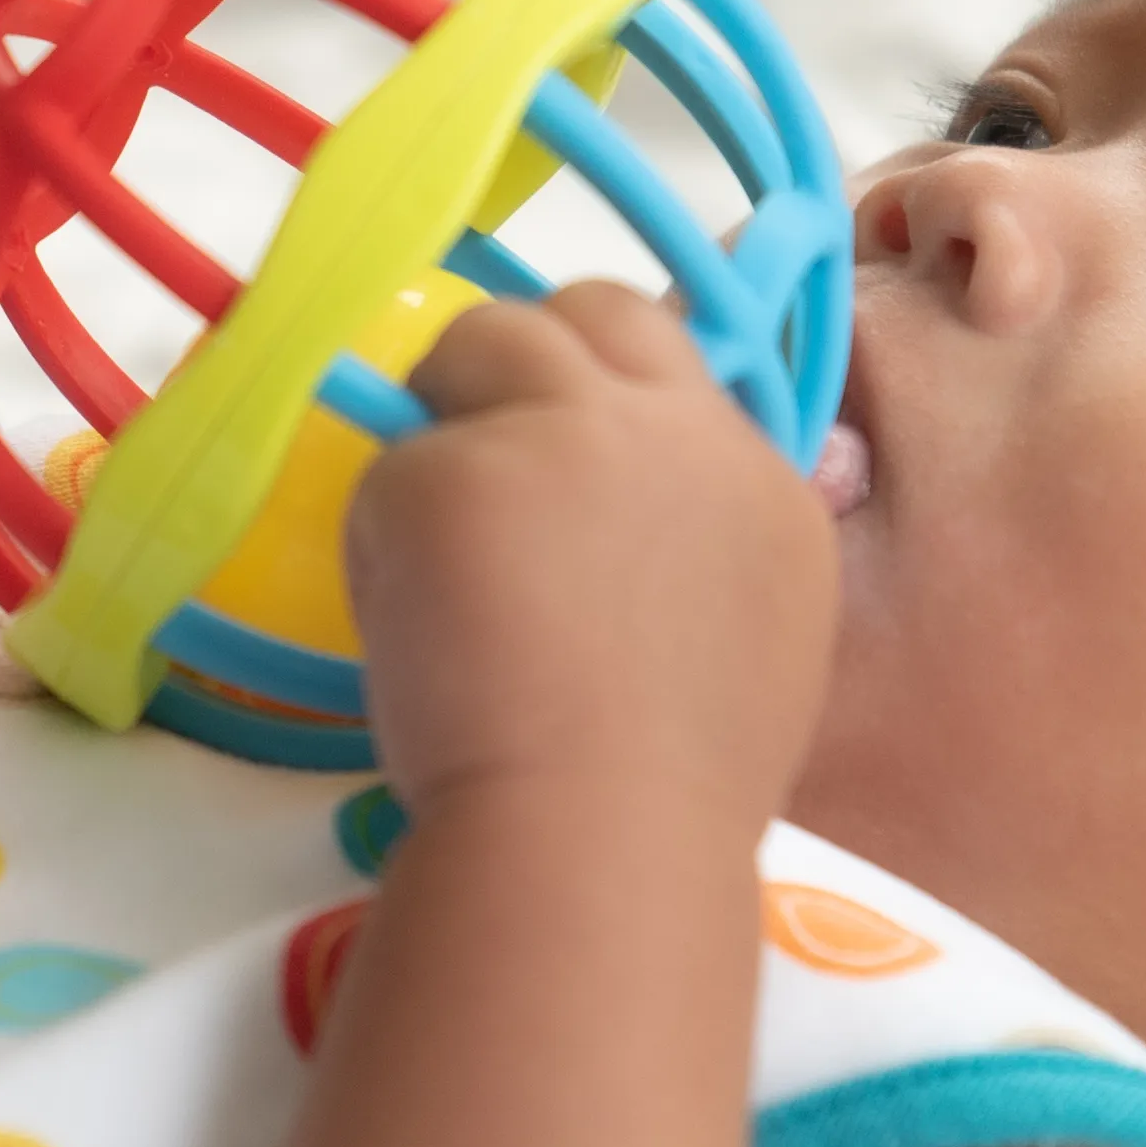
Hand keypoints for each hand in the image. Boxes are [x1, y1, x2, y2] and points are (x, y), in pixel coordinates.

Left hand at [348, 283, 837, 835]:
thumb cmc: (666, 793)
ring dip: (447, 421)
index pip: (677, 360)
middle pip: (589, 310)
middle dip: (526, 357)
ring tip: (439, 553)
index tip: (568, 449)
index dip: (608, 391)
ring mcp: (558, 434)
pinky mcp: (447, 471)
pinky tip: (417, 634)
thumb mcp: (745, 645)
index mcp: (759, 482)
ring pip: (477, 345)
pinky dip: (386, 538)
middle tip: (481, 459)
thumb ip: (701, 545)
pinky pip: (394, 468)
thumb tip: (630, 520)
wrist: (600, 837)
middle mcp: (671, 430)